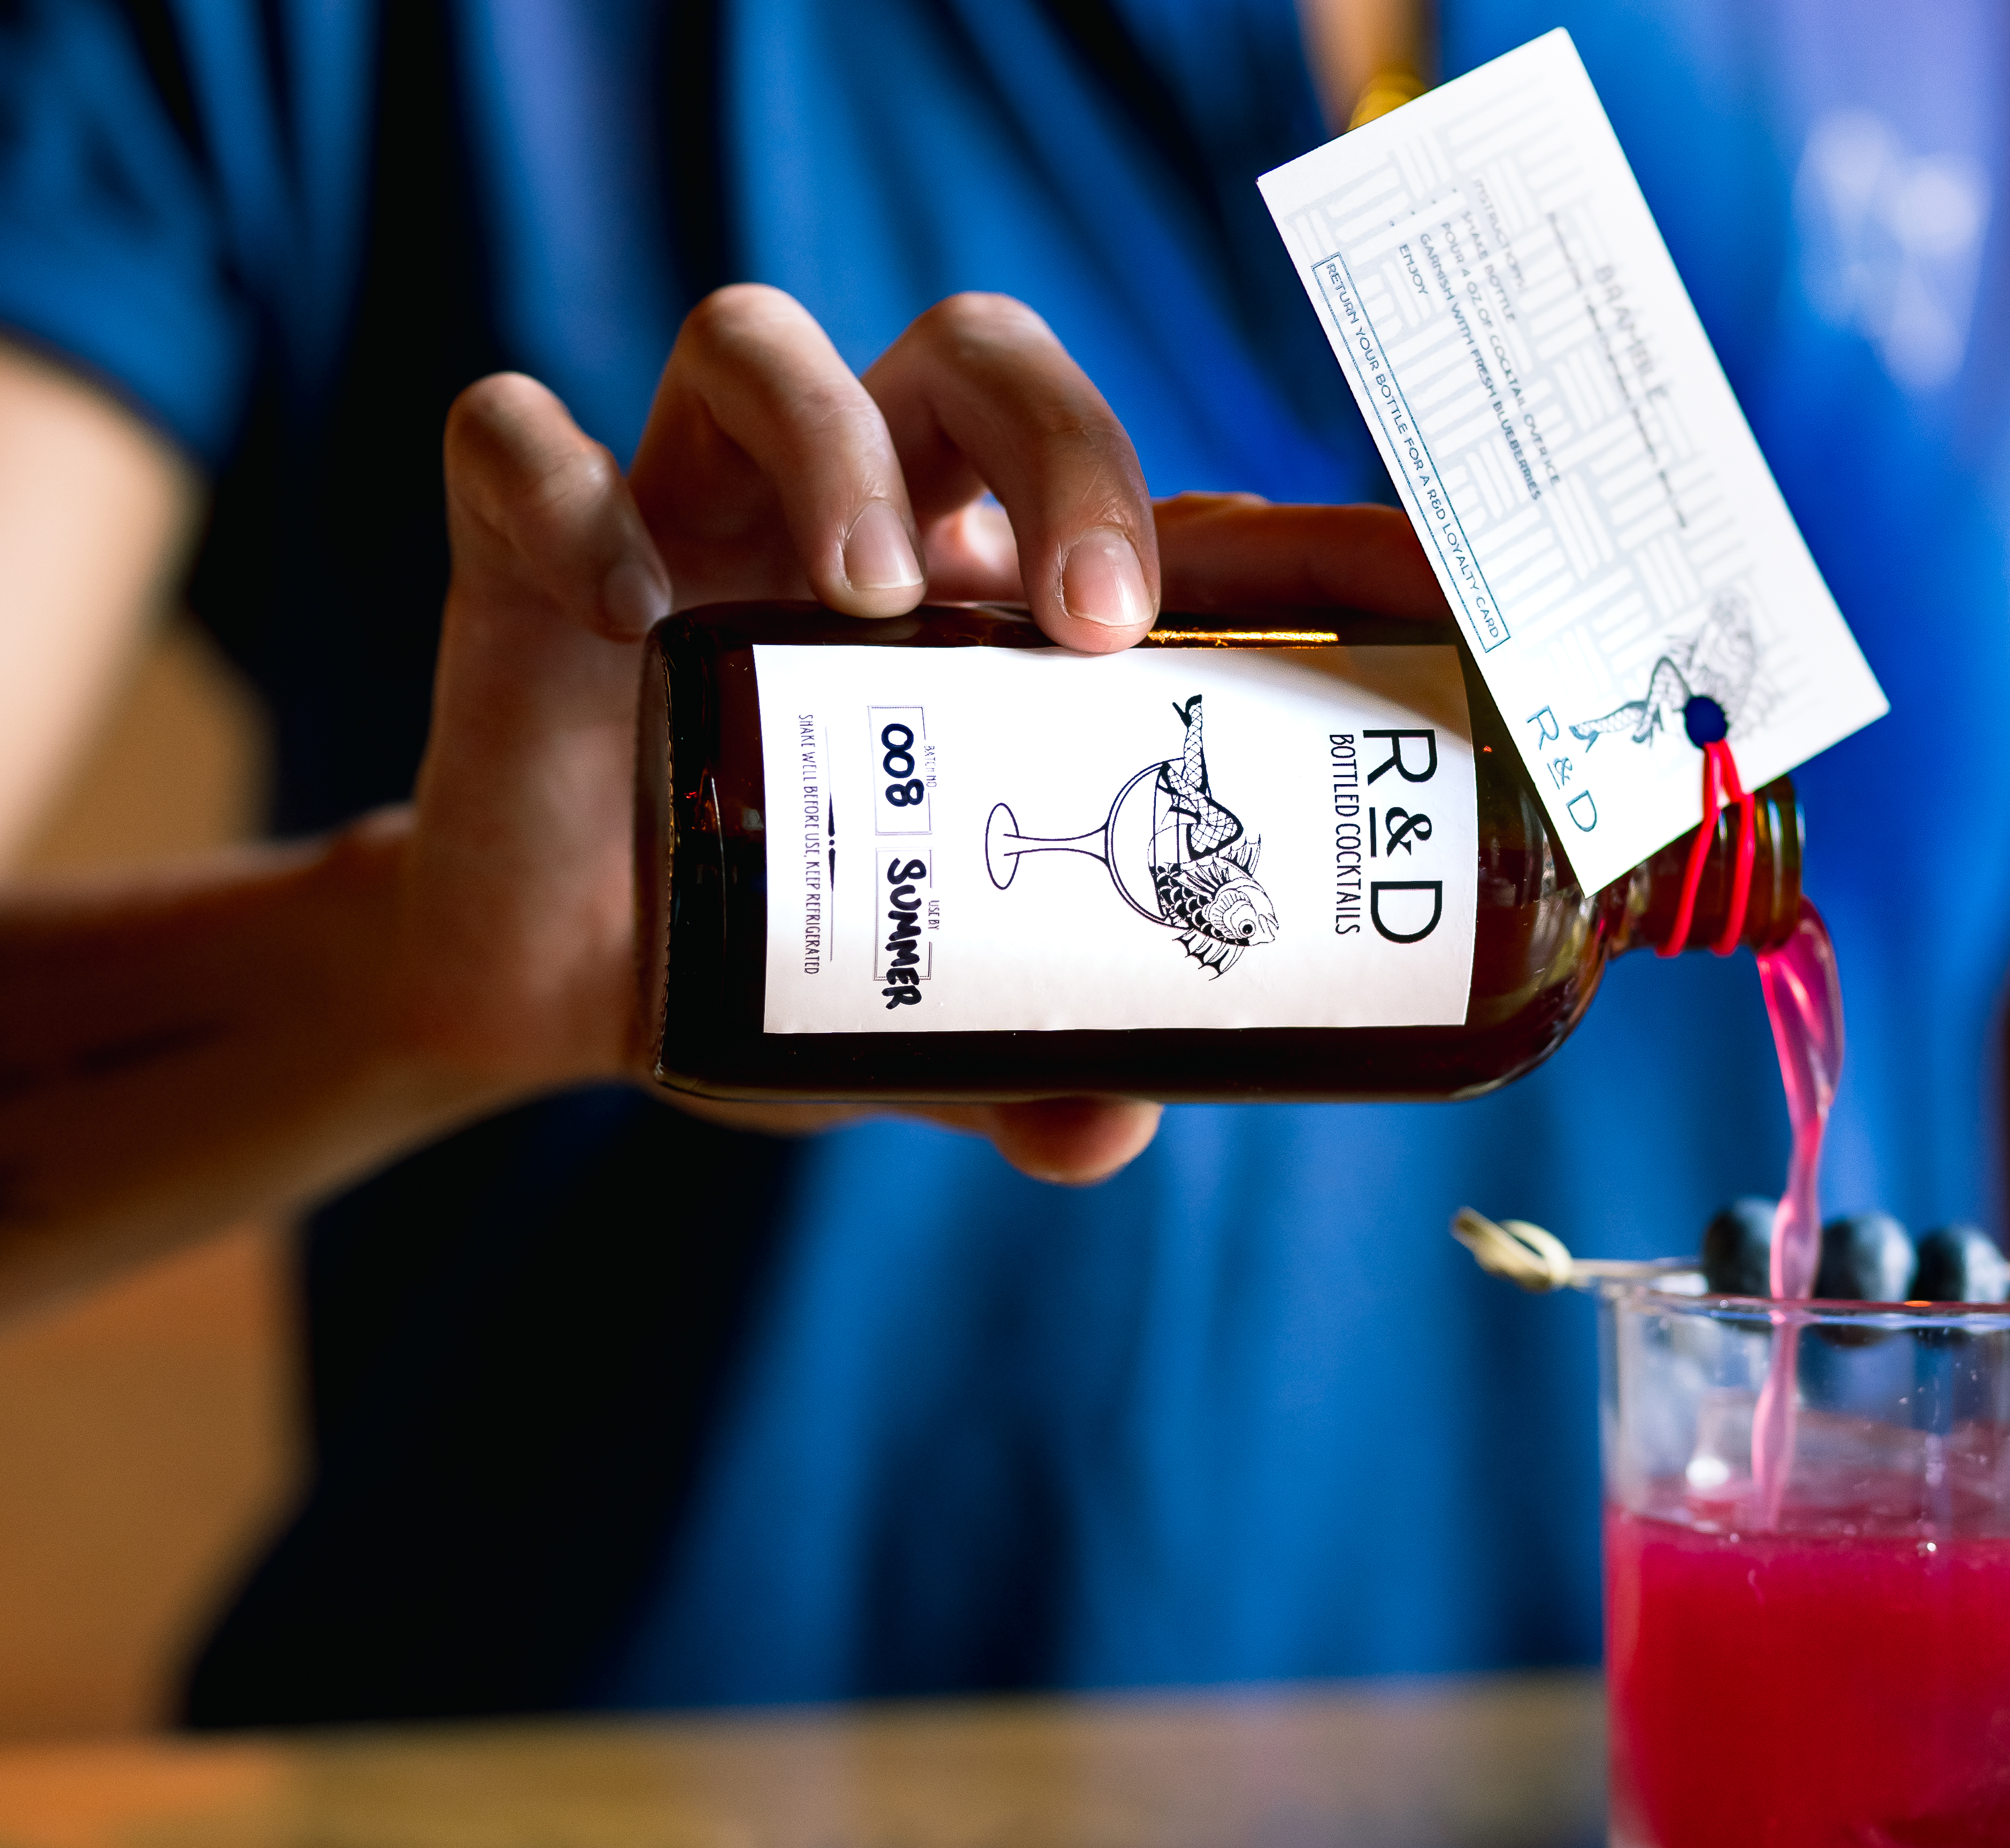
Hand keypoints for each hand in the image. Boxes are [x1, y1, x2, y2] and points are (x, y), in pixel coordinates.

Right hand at [401, 286, 1438, 1182]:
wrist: (568, 996)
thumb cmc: (778, 948)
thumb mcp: (923, 1019)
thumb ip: (1029, 1066)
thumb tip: (1111, 1129)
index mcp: (974, 590)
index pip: (1105, 476)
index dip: (1194, 504)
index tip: (1279, 610)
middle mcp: (846, 512)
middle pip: (968, 357)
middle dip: (1056, 444)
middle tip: (1093, 614)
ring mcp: (678, 507)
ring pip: (752, 342)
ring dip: (833, 444)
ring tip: (874, 596)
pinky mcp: (517, 550)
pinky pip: (515, 443)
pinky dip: (571, 499)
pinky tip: (629, 616)